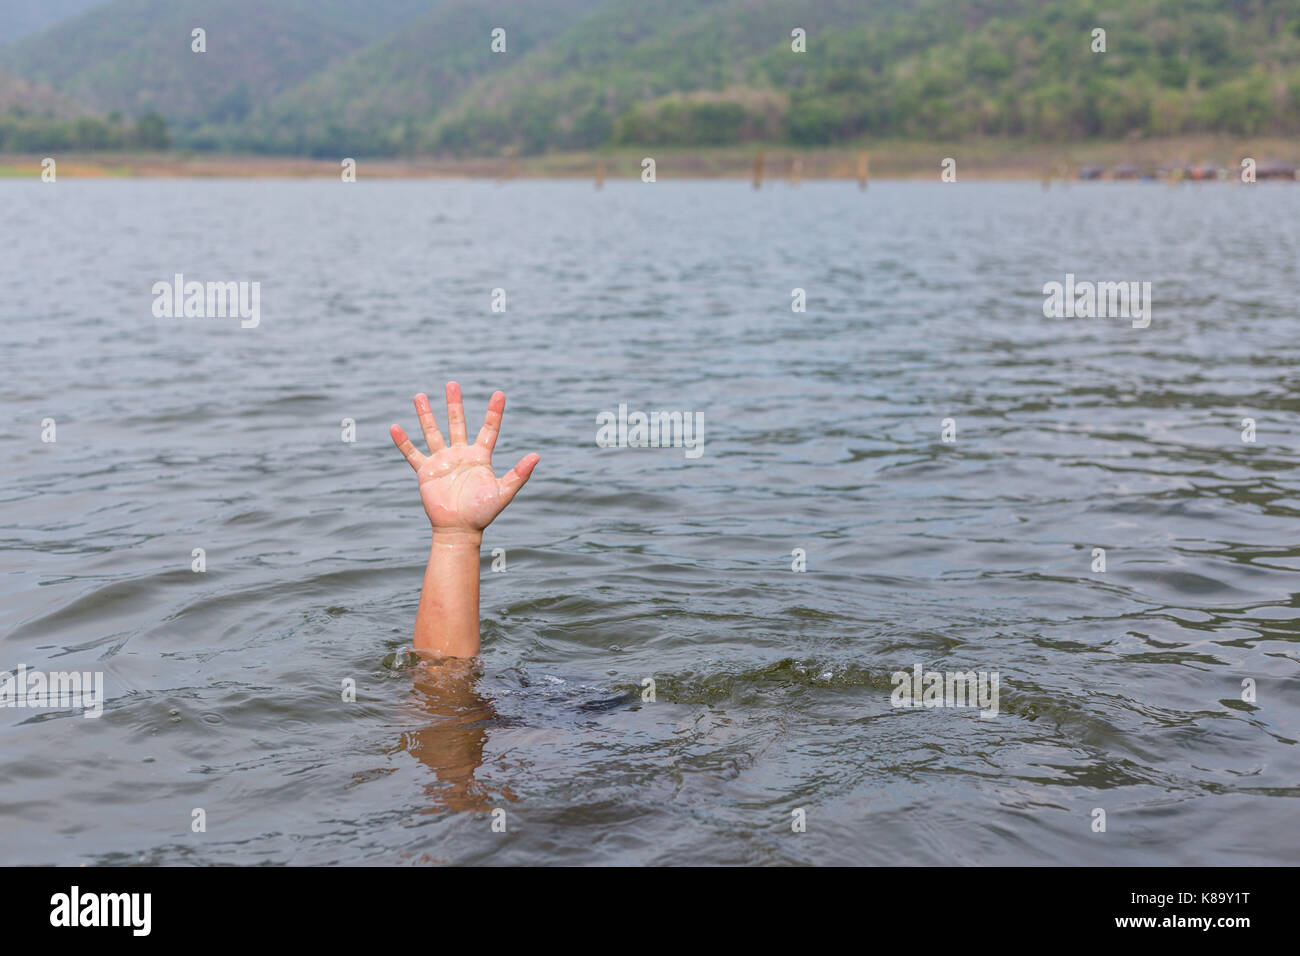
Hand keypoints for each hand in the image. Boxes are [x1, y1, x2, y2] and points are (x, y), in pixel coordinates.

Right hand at [390, 383, 538, 533]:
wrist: (459, 529)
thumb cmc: (483, 513)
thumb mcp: (503, 492)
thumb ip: (519, 474)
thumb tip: (536, 456)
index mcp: (480, 457)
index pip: (489, 429)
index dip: (494, 412)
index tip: (500, 394)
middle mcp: (460, 454)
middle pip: (457, 423)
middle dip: (454, 404)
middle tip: (453, 384)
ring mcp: (442, 461)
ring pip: (433, 432)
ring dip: (426, 415)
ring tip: (419, 396)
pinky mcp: (426, 472)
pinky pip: (412, 453)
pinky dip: (403, 442)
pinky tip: (395, 427)